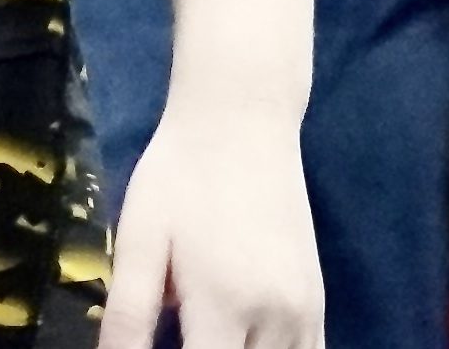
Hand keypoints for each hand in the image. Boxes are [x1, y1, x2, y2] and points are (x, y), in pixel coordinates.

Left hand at [101, 97, 321, 348]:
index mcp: (226, 305)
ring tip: (205, 336)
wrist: (242, 122)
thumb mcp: (138, 242)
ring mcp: (306, 312)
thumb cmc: (179, 177)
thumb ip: (130, 316)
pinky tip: (241, 342)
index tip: (161, 347)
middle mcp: (277, 318)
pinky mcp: (318, 302)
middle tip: (180, 336)